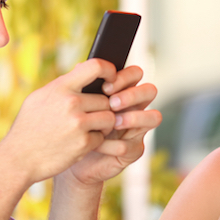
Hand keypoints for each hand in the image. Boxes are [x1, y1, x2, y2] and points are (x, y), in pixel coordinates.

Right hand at [0, 60, 119, 184]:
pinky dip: (94, 142)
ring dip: (103, 125)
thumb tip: (82, 69)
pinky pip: (102, 138)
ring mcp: (78, 124)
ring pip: (109, 118)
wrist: (18, 158)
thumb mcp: (38, 98)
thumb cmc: (28, 127)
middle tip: (91, 117)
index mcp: (61, 87)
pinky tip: (79, 143)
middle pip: (106, 99)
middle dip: (102, 109)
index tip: (112, 79)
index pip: (96, 67)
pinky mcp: (83, 143)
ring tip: (89, 129)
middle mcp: (71, 102)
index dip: (110, 70)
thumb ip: (62, 85)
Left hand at [67, 64, 161, 185]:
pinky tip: (97, 144)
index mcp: (122, 91)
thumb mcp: (76, 102)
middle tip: (112, 103)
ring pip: (153, 117)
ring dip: (133, 117)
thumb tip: (81, 66)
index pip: (135, 74)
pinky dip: (111, 145)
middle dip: (132, 95)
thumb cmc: (74, 124)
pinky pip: (130, 145)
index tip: (106, 87)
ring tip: (113, 122)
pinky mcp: (133, 151)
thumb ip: (82, 84)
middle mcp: (135, 108)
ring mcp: (137, 130)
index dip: (125, 77)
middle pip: (150, 91)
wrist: (66, 153)